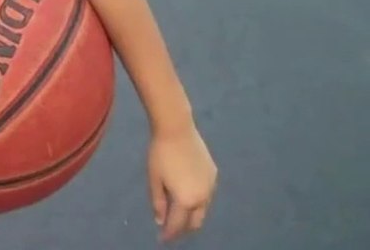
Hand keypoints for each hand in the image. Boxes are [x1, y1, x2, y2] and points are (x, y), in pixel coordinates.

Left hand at [148, 123, 216, 242]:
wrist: (177, 130)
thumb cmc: (160, 155)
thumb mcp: (155, 180)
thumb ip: (158, 202)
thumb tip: (160, 220)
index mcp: (186, 200)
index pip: (178, 225)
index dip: (169, 234)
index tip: (162, 239)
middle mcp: (203, 197)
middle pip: (196, 222)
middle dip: (184, 229)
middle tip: (171, 230)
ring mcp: (211, 186)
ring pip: (203, 209)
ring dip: (192, 215)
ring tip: (179, 214)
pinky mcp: (214, 174)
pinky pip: (207, 194)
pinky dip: (198, 200)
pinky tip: (188, 196)